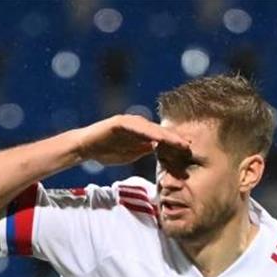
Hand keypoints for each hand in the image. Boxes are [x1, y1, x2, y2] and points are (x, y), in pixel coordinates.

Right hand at [73, 114, 191, 165]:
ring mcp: (129, 122)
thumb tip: (159, 150)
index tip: (189, 151)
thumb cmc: (106, 152)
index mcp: (141, 134)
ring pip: (152, 129)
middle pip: (160, 132)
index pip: (161, 139)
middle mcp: (138, 125)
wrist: (85, 148)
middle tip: (190, 145)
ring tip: (179, 142)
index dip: (175, 144)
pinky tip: (158, 137)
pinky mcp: (120, 122)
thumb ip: (144, 150)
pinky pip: (137, 127)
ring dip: (166, 135)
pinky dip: (148, 132)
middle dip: (175, 139)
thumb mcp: (130, 154)